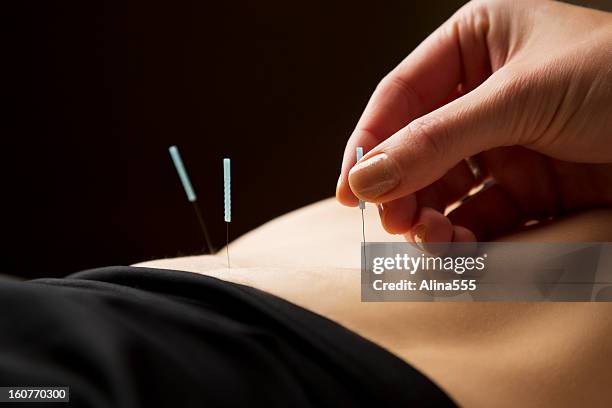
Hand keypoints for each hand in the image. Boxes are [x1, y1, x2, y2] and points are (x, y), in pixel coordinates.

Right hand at [336, 0, 611, 244]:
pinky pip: (480, 215)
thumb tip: (364, 178)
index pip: (401, 95)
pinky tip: (462, 249)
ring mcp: (505, 142)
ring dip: (429, 217)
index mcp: (476, 43)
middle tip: (393, 221)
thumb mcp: (519, 98)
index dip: (370, 142)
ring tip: (431, 239)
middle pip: (416, 145)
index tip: (350, 189)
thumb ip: (436, 139)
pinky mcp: (530, 187)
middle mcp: (483, 91)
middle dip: (400, 185)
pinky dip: (465, 236)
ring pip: (443, 186)